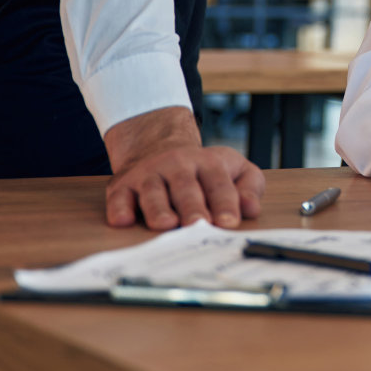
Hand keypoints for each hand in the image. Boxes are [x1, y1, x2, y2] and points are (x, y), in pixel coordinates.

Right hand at [102, 106, 265, 229]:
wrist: (157, 144)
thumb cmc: (202, 167)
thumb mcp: (233, 168)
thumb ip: (250, 187)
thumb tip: (252, 209)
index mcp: (208, 163)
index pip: (218, 183)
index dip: (225, 202)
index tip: (229, 222)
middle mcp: (177, 166)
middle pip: (185, 188)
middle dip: (192, 208)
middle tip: (198, 226)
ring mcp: (149, 174)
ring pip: (152, 192)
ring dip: (159, 209)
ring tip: (166, 225)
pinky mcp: (123, 185)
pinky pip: (119, 197)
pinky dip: (119, 209)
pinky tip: (122, 221)